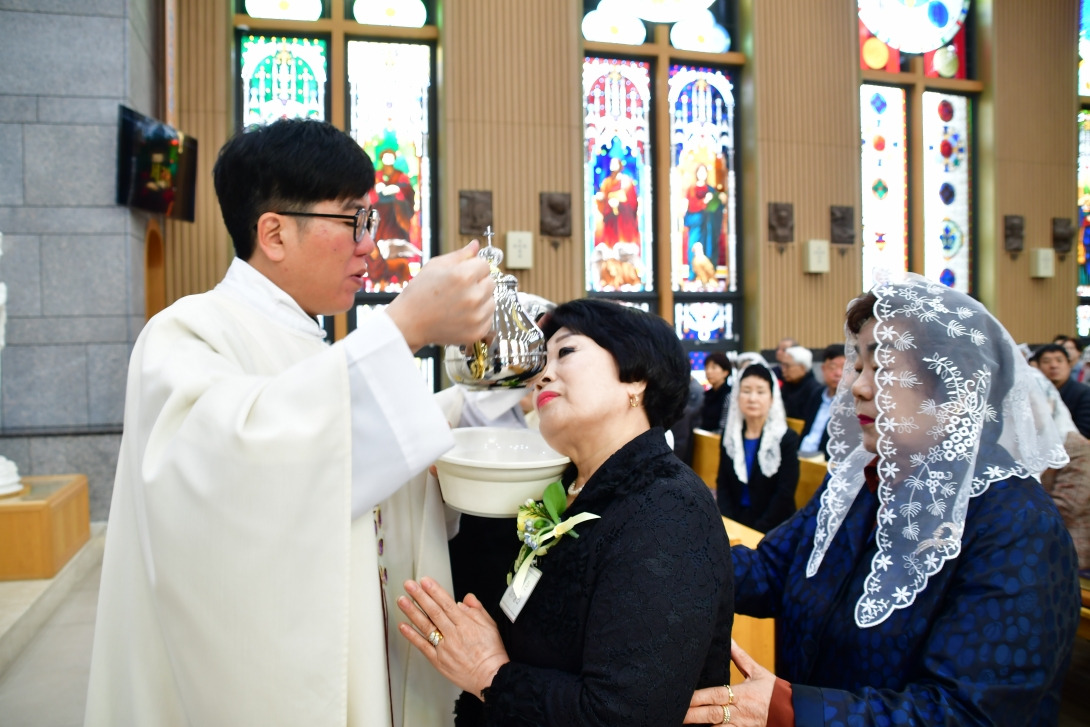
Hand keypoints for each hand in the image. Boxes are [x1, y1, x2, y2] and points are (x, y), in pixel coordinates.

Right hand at [386, 241, 494, 350]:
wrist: (409, 323)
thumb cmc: (419, 293)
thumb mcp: (436, 266)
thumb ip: (460, 255)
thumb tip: (476, 245)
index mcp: (464, 276)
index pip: (485, 265)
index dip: (473, 268)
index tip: (461, 275)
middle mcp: (473, 296)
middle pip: (491, 283)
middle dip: (478, 284)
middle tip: (459, 290)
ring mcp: (476, 316)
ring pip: (492, 301)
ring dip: (480, 301)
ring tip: (459, 304)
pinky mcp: (477, 332)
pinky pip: (488, 318)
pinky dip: (478, 317)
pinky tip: (461, 316)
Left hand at [397, 577, 509, 699]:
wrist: (491, 677)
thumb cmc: (491, 652)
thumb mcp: (490, 625)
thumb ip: (477, 610)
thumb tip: (465, 599)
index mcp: (466, 624)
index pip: (446, 603)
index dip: (434, 591)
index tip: (424, 581)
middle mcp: (453, 634)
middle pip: (434, 612)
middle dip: (420, 596)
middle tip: (409, 585)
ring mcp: (444, 648)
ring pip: (426, 626)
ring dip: (412, 612)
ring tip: (402, 601)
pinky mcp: (438, 661)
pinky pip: (423, 646)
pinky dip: (412, 636)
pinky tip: (403, 626)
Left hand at [683, 640, 775, 724]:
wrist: (794, 713)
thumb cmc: (774, 692)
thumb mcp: (758, 673)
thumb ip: (740, 658)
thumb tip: (728, 639)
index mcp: (742, 694)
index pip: (716, 695)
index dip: (698, 697)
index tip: (683, 696)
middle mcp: (740, 712)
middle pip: (712, 714)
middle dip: (693, 715)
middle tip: (675, 712)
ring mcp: (742, 726)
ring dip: (701, 726)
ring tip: (682, 723)